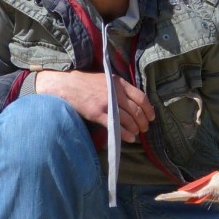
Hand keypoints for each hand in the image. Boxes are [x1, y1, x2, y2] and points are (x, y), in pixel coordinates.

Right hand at [33, 70, 153, 141]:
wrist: (66, 85)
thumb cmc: (87, 83)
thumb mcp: (107, 79)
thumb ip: (120, 89)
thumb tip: (134, 103)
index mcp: (119, 83)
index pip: (141, 97)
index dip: (149, 109)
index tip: (152, 117)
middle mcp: (115, 93)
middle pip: (137, 110)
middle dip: (144, 122)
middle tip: (145, 128)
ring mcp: (106, 103)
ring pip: (128, 119)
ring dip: (136, 129)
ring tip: (137, 133)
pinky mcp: (97, 113)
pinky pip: (116, 126)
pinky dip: (125, 134)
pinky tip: (130, 138)